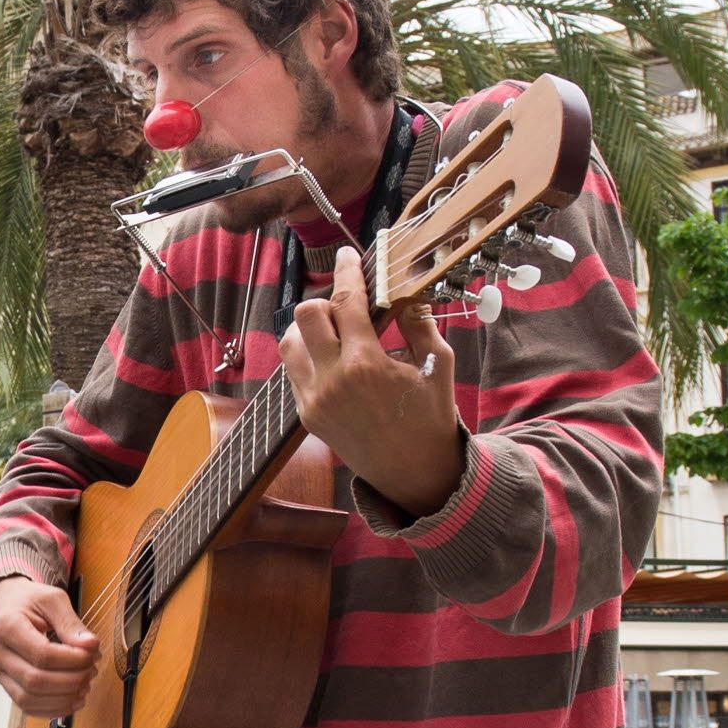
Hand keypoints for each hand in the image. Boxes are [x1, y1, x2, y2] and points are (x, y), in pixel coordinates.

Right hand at [0, 576, 101, 718]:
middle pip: (35, 681)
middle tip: (91, 670)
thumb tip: (91, 646)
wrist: (5, 605)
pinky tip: (73, 699)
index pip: (41, 654)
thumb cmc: (29, 601)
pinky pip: (27, 707)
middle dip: (71, 681)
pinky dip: (53, 709)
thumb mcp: (52, 600)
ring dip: (63, 698)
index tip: (92, 653)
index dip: (72, 659)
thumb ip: (71, 623)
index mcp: (6, 627)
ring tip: (85, 685)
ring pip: (29, 699)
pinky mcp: (6, 685)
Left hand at [281, 247, 465, 519]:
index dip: (347, 271)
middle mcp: (332, 379)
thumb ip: (420, 324)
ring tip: (337, 331)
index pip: (346, 301)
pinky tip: (333, 357)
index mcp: (366, 363)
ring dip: (309, 328)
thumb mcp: (439, 365)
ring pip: (289, 341)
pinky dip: (308, 354)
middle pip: (305, 315)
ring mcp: (314, 398)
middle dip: (325, 300)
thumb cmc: (430, 417)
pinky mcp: (306, 414)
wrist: (412, 472)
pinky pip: (294, 370)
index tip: (348, 255)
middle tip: (348, 306)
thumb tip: (406, 290)